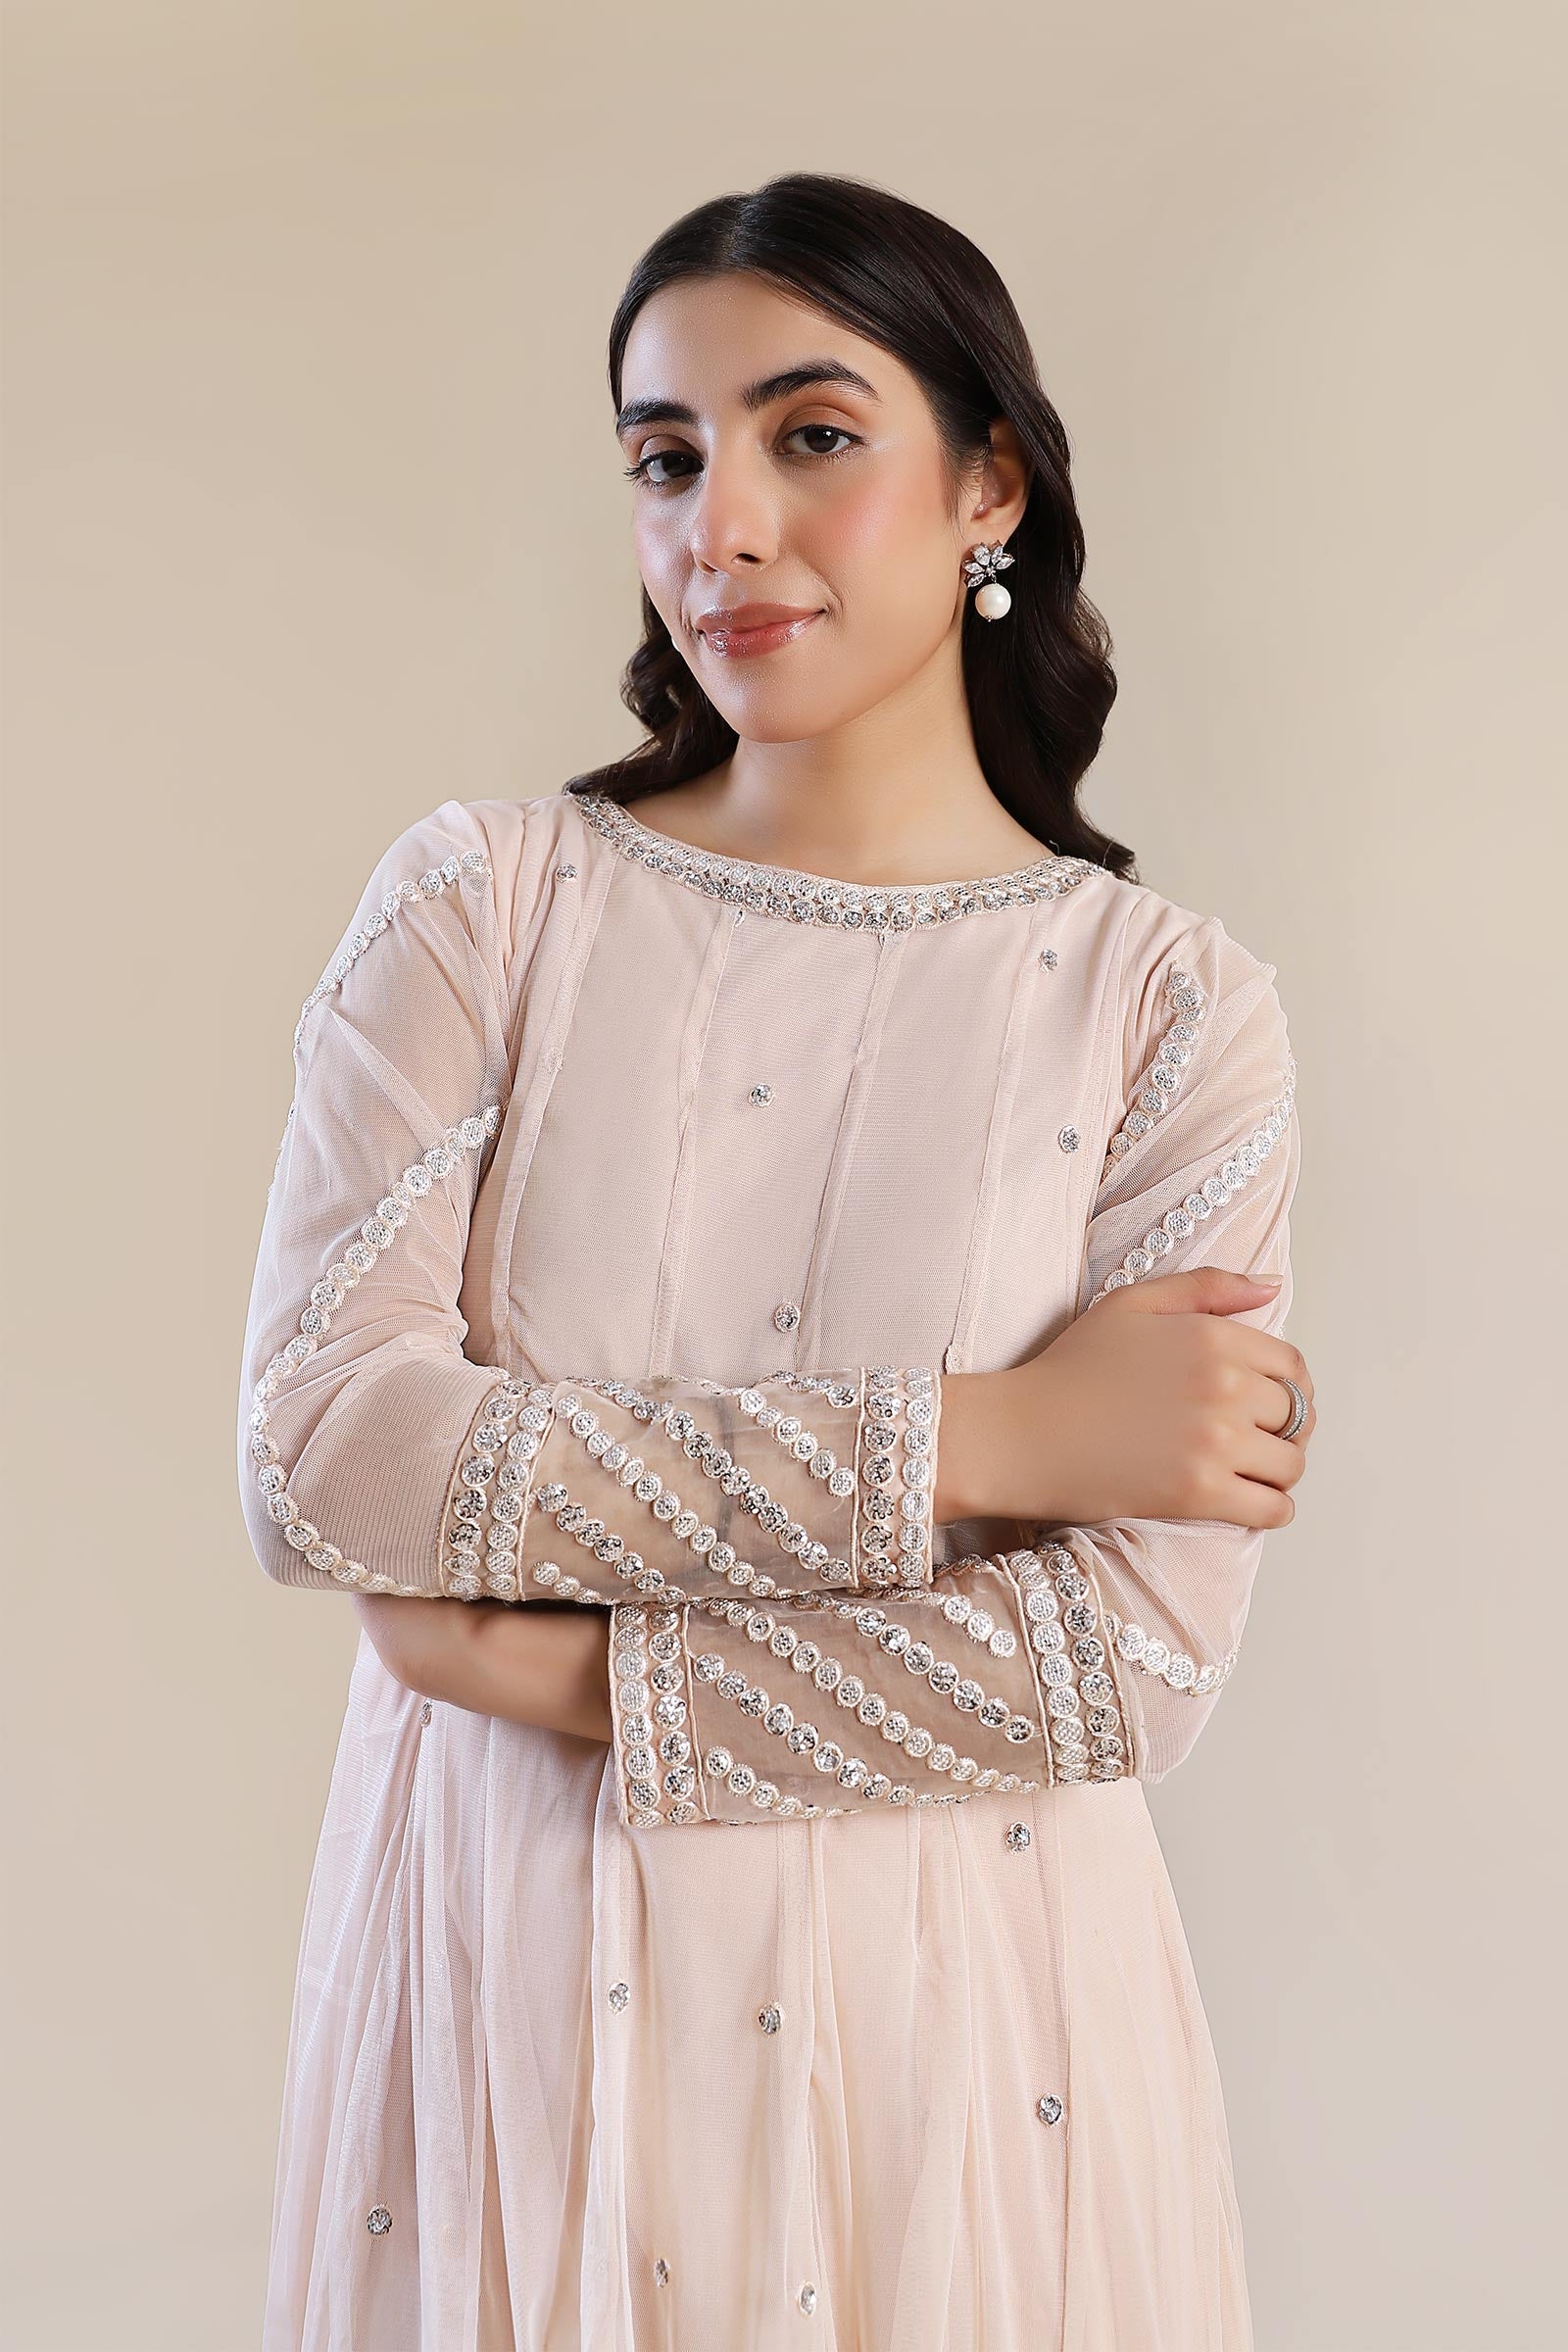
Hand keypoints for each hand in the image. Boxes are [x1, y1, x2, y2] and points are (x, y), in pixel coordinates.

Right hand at [937, 1266, 1315, 1531]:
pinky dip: (1272, 1509)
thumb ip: (1207, 1288)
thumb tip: (1272, 1287)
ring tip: (1250, 1474)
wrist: (1020, 1435)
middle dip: (1284, 1430)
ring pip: (1290, 1465)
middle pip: (1296, 1415)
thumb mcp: (1131, 1305)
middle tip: (1257, 1443)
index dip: (1287, 1387)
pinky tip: (1249, 1503)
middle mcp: (1223, 1386)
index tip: (1269, 1404)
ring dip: (1278, 1472)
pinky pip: (1272, 1508)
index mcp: (1211, 1336)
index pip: (1292, 1366)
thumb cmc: (1068, 1368)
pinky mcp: (1200, 1493)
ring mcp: (1214, 1442)